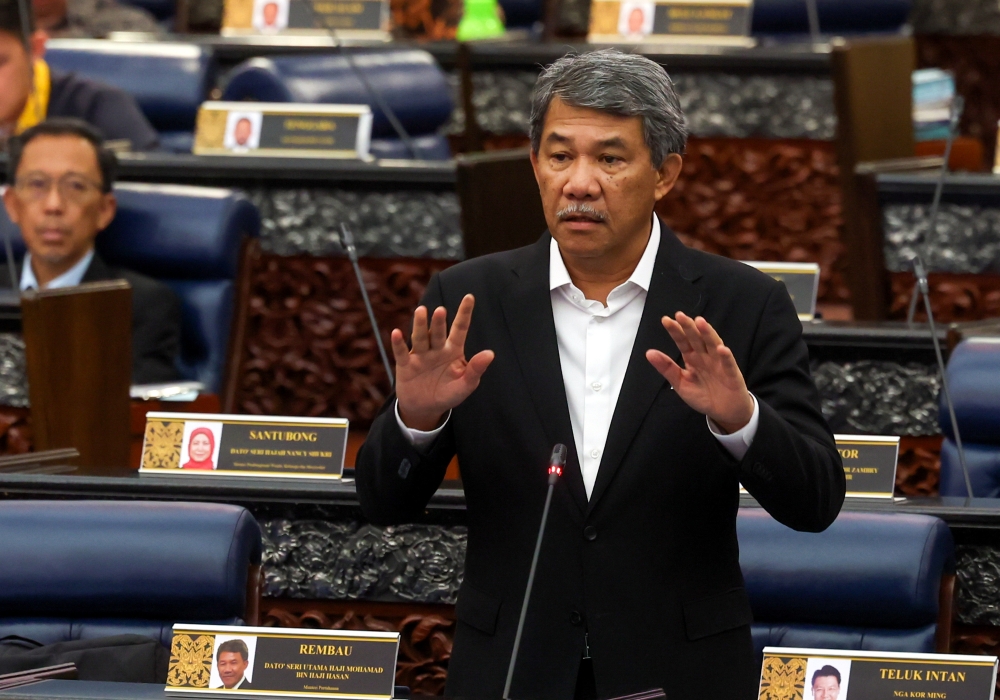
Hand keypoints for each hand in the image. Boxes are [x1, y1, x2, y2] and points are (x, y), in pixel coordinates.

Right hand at [392, 294, 494, 430]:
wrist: (426, 408)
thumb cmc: (449, 394)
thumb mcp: (466, 385)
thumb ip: (476, 369)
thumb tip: (490, 353)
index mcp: (453, 350)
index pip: (460, 329)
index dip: (464, 313)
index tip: (469, 297)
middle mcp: (436, 349)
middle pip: (438, 332)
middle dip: (439, 322)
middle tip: (441, 310)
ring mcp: (420, 356)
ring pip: (420, 338)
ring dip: (420, 325)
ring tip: (421, 312)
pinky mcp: (406, 366)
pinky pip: (401, 353)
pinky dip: (398, 344)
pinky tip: (396, 333)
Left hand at [645, 312, 753, 433]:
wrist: (724, 412)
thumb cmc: (703, 395)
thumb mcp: (680, 383)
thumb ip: (667, 368)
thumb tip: (649, 352)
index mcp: (692, 358)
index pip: (683, 342)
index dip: (675, 331)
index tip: (666, 320)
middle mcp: (705, 357)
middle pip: (697, 339)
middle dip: (689, 327)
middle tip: (680, 315)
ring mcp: (719, 363)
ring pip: (713, 345)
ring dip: (707, 333)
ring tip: (700, 322)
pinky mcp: (731, 374)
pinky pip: (728, 363)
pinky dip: (726, 356)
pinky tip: (721, 349)